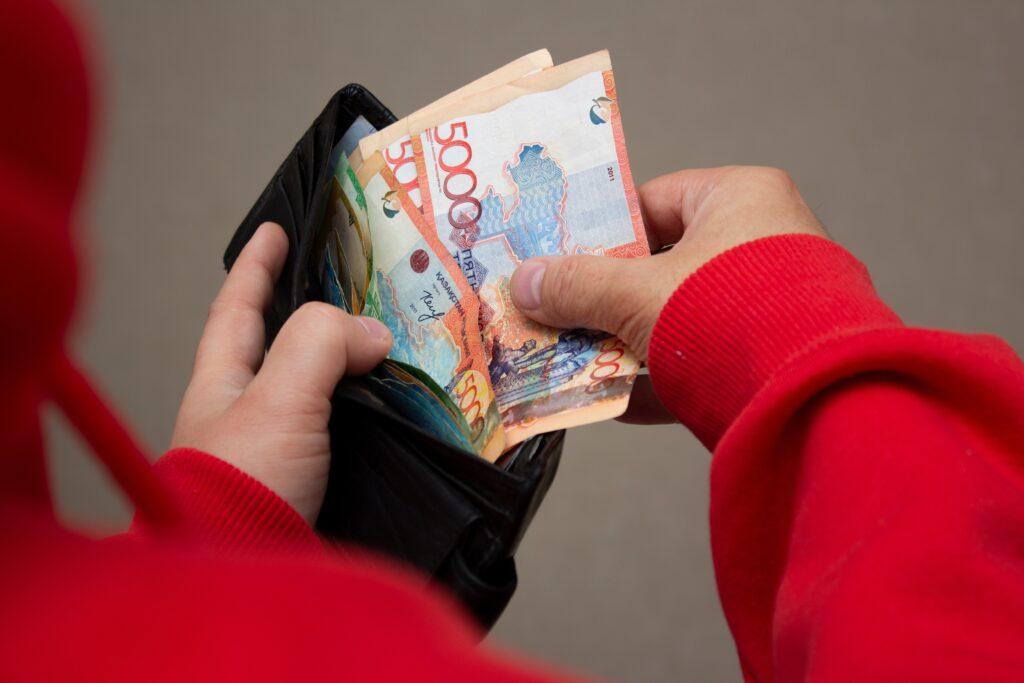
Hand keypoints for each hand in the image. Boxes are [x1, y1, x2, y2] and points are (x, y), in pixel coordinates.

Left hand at [171, 223, 391, 523]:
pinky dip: (383, 412)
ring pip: (329, 386)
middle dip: (323, 309)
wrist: (250, 580)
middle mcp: (252, 411)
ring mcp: (288, 448)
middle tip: (368, 282)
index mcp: (223, 381)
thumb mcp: (276, 399)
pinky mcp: (323, 480)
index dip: (258, 264)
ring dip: (364, 363)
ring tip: (407, 338)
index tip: (278, 227)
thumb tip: (371, 332)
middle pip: (289, 343)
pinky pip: (356, 429)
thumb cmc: (242, 487)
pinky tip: (413, 406)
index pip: (239, 306)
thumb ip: (320, 346)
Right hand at [510, 166, 825, 423]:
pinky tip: (611, 399)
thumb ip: (578, 286)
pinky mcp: (768, 362)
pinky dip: (655, 380)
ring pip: (675, 318)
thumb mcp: (640, 293)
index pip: (655, 201)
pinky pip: (697, 362)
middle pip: (660, 265)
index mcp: (741, 200)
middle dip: (605, 295)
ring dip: (623, 342)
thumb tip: (524, 284)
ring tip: (571, 357)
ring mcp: (768, 306)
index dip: (601, 229)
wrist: (816, 400)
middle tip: (556, 309)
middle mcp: (762, 245)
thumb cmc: (735, 315)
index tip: (558, 254)